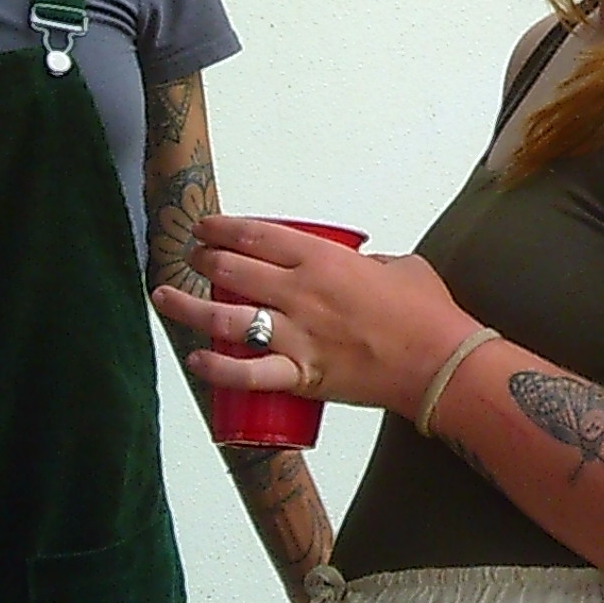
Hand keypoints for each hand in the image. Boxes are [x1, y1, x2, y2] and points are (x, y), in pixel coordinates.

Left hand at [152, 215, 476, 416]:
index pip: (256, 235)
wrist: (438, 362)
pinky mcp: (300, 375)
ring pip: (225, 318)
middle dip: (203, 260)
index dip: (222, 228)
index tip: (205, 227)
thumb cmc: (425, 312)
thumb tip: (353, 269)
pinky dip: (217, 368)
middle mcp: (300, 293)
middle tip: (191, 258)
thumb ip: (367, 264)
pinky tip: (197, 359)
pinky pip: (247, 373)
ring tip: (166, 298)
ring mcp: (296, 335)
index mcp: (322, 260)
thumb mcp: (397, 266)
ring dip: (188, 306)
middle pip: (233, 269)